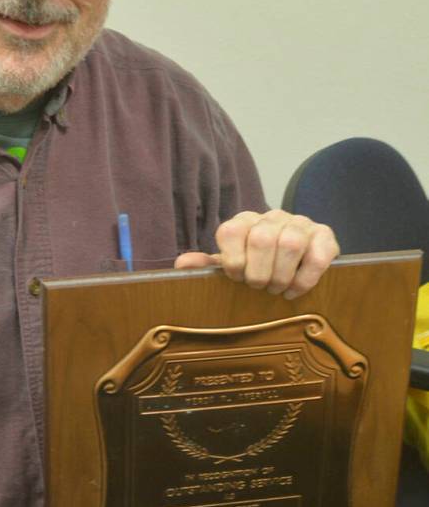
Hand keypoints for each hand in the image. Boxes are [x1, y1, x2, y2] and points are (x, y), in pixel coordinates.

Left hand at [174, 209, 338, 298]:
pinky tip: (296, 289)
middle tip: (260, 288)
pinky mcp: (325, 236)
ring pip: (290, 244)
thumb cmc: (257, 267)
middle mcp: (271, 217)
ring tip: (278, 290)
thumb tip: (182, 263)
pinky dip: (305, 278)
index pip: (230, 231)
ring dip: (281, 276)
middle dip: (259, 273)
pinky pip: (318, 254)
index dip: (232, 261)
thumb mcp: (231, 267)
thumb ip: (206, 266)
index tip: (238, 278)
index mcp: (244, 221)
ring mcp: (300, 223)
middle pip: (261, 239)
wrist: (296, 262)